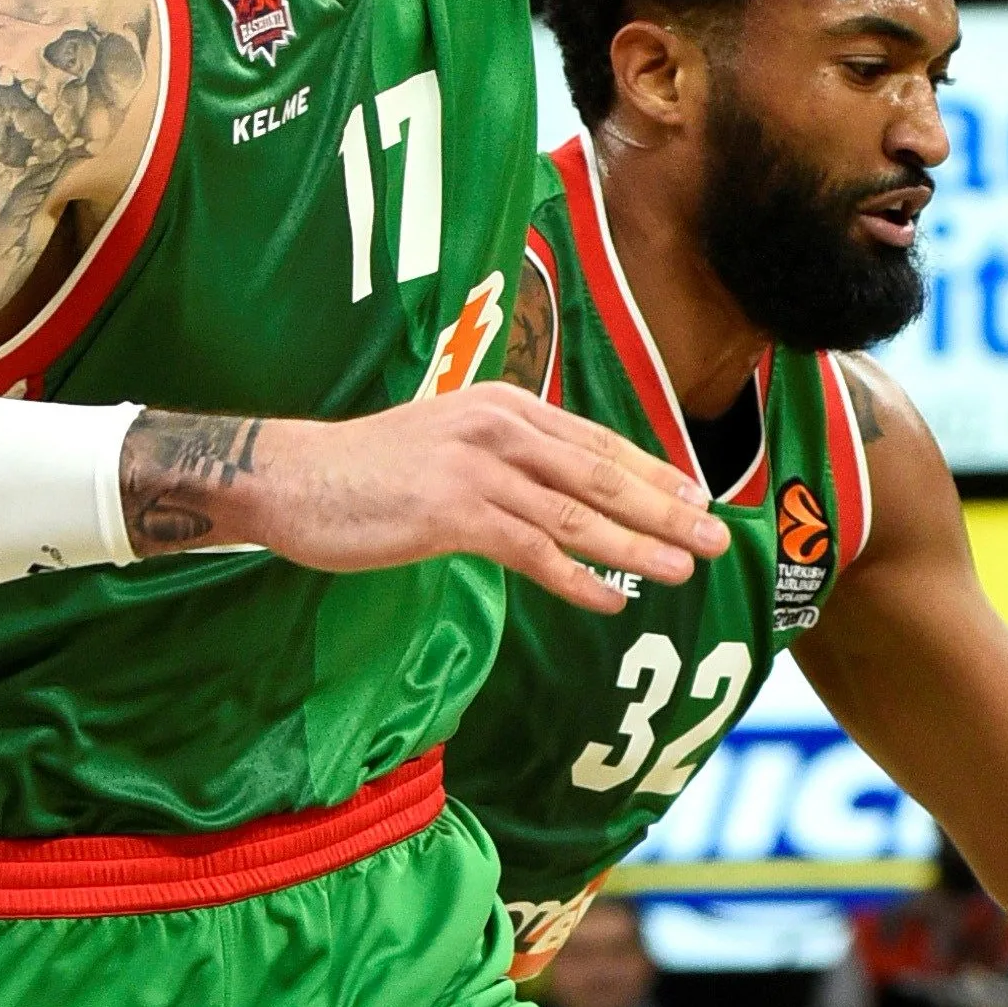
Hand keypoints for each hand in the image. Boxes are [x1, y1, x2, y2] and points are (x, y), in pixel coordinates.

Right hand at [133, 385, 729, 613]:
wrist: (292, 476)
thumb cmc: (373, 469)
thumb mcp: (452, 442)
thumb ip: (511, 457)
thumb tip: (570, 488)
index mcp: (506, 406)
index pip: (599, 444)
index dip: (656, 473)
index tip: (701, 500)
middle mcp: (500, 428)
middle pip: (603, 476)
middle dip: (667, 510)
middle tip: (716, 540)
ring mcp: (477, 469)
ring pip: (578, 515)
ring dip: (637, 547)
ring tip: (681, 572)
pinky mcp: (451, 513)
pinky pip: (532, 551)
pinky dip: (577, 578)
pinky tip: (610, 600)